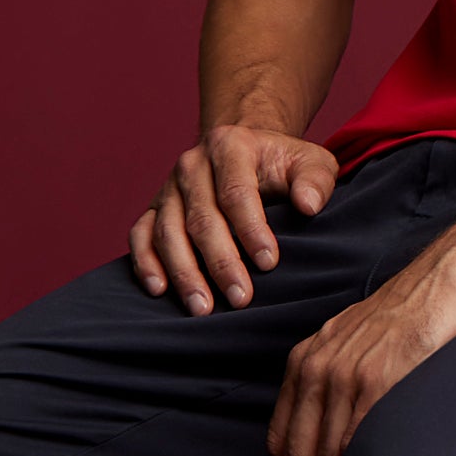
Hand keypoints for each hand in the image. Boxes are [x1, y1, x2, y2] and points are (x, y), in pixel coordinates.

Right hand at [130, 123, 340, 312]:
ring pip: (168, 232)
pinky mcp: (154, 209)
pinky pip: (140, 236)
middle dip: (221, 262)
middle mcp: (192, 165)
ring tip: (202, 308)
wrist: (244, 152)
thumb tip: (309, 205)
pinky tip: (159, 290)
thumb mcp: (310, 161)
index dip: (251, 230)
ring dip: (184, 272)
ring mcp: (169, 188)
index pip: (236, 192)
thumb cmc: (281, 164)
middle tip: (240, 298)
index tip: (270, 263)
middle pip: (201, 218)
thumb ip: (315, 180)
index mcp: (230, 146)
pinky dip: (146, 263)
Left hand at [270, 217, 455, 455]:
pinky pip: (355, 444)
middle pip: (296, 454)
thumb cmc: (412, 313)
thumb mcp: (354, 341)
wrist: (449, 279)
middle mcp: (318, 367)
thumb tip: (335, 427)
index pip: (280, 436)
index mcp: (306, 359)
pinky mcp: (379, 381)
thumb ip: (335, 378)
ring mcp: (346, 375)